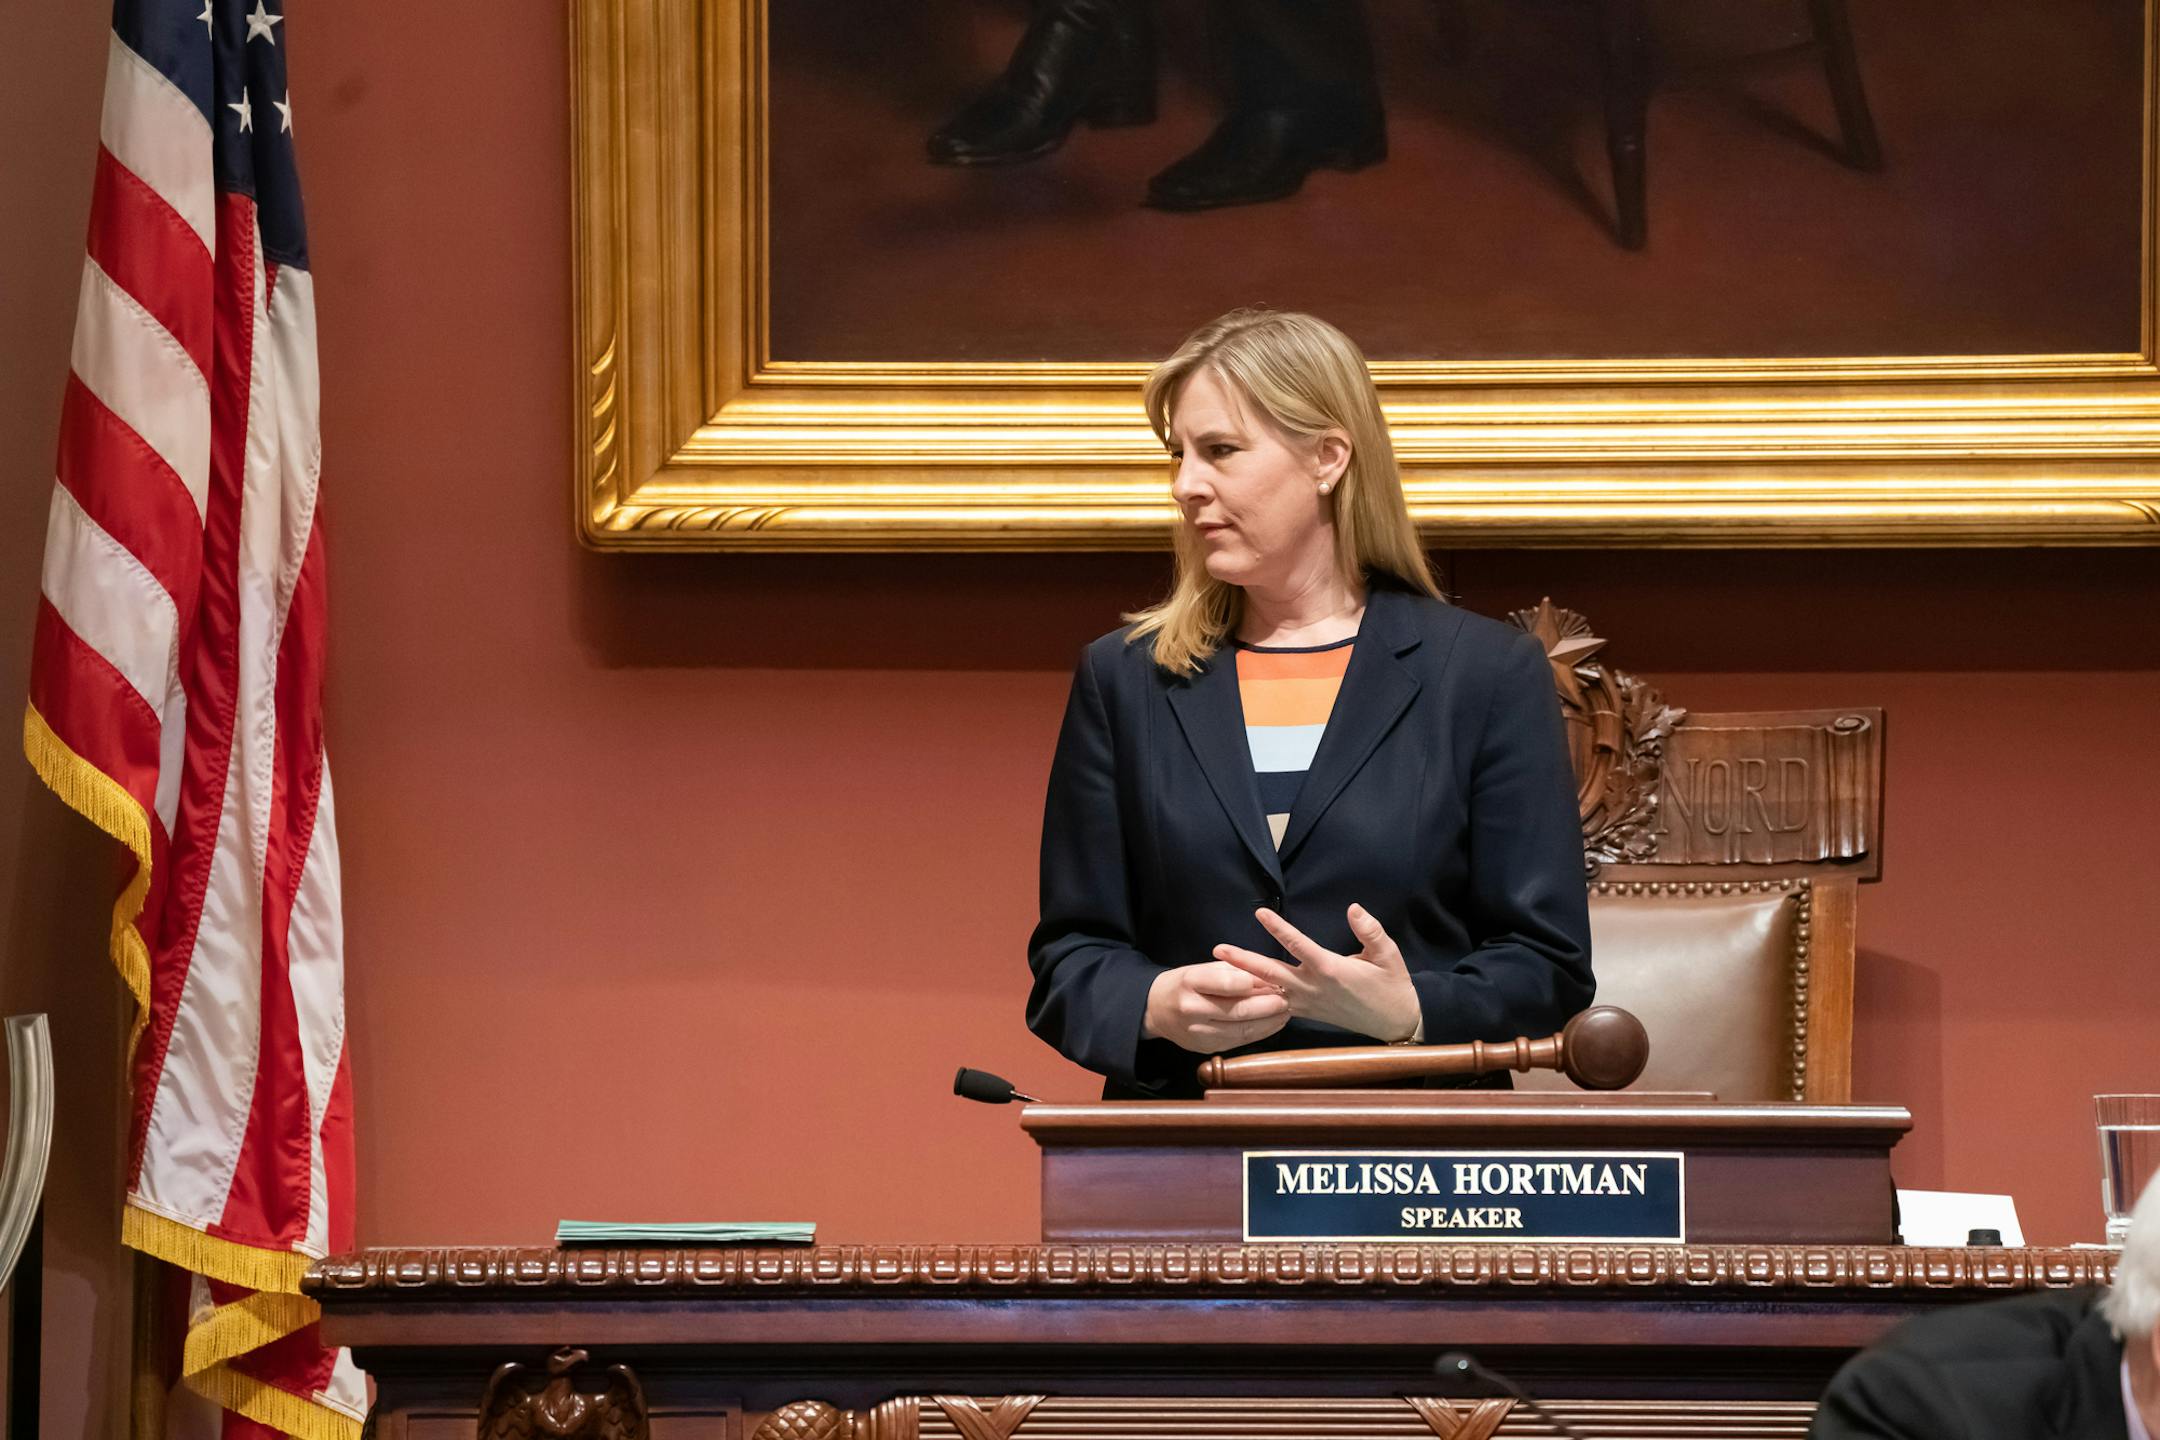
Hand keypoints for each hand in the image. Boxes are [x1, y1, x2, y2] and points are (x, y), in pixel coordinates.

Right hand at [1142, 961, 1291, 1054]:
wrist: (1156, 1009)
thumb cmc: (1185, 983)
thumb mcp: (1203, 968)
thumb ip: (1234, 971)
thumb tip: (1267, 978)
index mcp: (1190, 981)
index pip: (1227, 983)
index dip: (1253, 982)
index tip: (1272, 980)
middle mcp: (1191, 1009)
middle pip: (1238, 1011)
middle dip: (1267, 1006)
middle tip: (1287, 999)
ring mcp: (1197, 1032)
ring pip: (1241, 1030)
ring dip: (1268, 1022)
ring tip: (1285, 1012)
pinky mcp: (1205, 1047)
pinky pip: (1238, 1042)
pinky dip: (1260, 1033)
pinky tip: (1273, 1024)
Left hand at [1214, 904, 1420, 1042]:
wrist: (1394, 1022)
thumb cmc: (1391, 985)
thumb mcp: (1388, 955)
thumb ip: (1370, 931)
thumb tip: (1354, 908)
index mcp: (1330, 969)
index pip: (1297, 944)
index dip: (1277, 927)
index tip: (1259, 913)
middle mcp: (1313, 987)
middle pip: (1270, 972)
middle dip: (1243, 961)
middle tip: (1218, 950)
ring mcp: (1307, 1002)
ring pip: (1269, 991)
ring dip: (1244, 981)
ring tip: (1219, 971)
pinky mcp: (1307, 1012)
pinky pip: (1276, 1004)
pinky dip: (1258, 998)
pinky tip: (1242, 993)